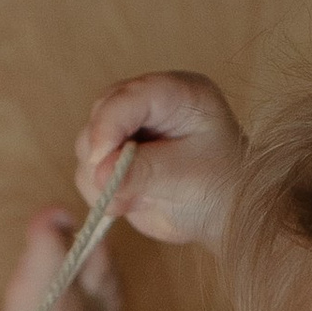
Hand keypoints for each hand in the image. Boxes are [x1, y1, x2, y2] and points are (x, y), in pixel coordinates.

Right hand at [75, 72, 246, 248]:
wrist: (223, 216)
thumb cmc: (220, 190)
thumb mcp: (186, 179)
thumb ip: (142, 171)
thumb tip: (99, 172)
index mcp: (178, 94)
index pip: (131, 95)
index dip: (109, 125)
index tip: (102, 161)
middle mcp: (149, 105)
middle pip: (100, 113)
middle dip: (101, 152)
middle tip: (116, 188)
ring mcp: (130, 130)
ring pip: (88, 142)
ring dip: (99, 176)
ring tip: (133, 200)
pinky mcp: (116, 157)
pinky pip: (88, 170)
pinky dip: (100, 191)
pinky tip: (129, 204)